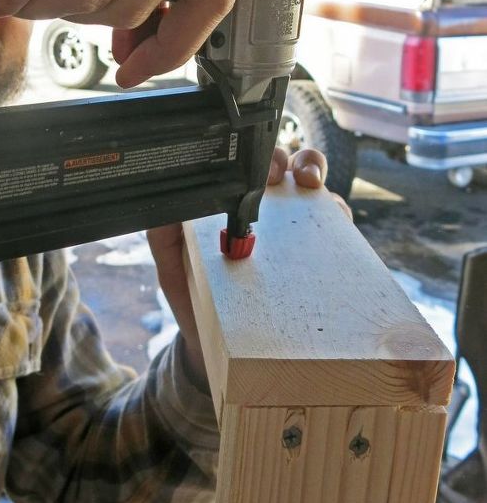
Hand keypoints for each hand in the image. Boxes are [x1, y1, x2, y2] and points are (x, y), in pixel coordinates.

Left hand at [146, 147, 351, 391]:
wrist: (212, 347)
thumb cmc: (194, 293)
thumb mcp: (173, 260)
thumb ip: (165, 231)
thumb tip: (166, 203)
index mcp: (242, 202)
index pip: (260, 165)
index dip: (267, 156)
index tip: (260, 166)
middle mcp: (277, 211)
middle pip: (299, 169)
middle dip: (299, 161)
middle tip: (282, 176)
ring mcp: (301, 236)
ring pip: (324, 195)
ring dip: (322, 185)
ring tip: (310, 189)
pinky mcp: (319, 264)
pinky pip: (338, 237)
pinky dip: (339, 223)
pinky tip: (329, 227)